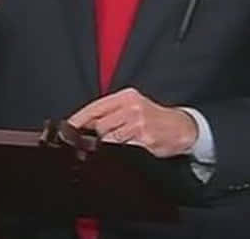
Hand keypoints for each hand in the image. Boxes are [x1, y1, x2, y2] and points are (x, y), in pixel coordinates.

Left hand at [67, 88, 198, 157]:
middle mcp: (132, 107)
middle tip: (93, 143)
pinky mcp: (145, 139)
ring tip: (115, 146)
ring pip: (109, 138)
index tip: (67, 129)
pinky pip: (122, 149)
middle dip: (94, 136)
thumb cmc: (154, 118)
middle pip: (99, 125)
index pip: (95, 107)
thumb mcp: (134, 106)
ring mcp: (139, 123)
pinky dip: (119, 152)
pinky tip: (124, 152)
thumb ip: (112, 112)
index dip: (79, 119)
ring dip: (107, 146)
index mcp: (126, 96)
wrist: (182, 127)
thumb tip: (84, 125)